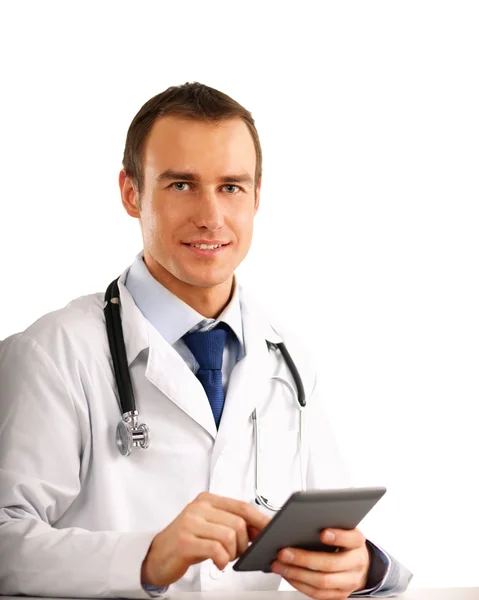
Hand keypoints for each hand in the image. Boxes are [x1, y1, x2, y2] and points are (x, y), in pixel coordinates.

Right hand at [141, 492, 270, 587]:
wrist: (157, 556)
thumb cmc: (187, 541)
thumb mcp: (209, 527)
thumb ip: (231, 523)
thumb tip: (259, 528)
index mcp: (207, 500)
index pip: (241, 506)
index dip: (259, 519)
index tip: (270, 530)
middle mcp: (199, 507)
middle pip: (238, 523)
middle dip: (244, 543)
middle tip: (236, 553)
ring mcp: (191, 522)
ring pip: (230, 536)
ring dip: (232, 553)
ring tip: (225, 557)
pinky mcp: (185, 540)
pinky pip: (216, 549)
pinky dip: (222, 560)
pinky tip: (218, 563)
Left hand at [271, 528, 369, 599]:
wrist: (357, 561)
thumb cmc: (342, 540)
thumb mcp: (339, 526)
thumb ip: (324, 521)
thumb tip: (294, 519)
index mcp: (357, 542)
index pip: (352, 538)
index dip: (338, 536)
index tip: (322, 533)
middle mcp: (356, 562)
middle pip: (331, 564)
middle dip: (304, 559)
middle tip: (284, 552)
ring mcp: (350, 581)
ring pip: (323, 582)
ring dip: (297, 574)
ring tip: (280, 565)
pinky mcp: (340, 594)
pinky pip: (318, 593)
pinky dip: (300, 584)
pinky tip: (288, 575)